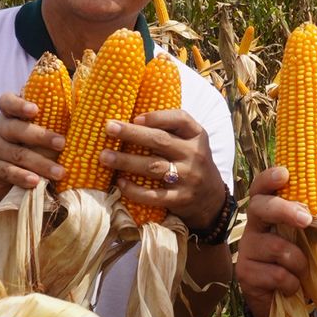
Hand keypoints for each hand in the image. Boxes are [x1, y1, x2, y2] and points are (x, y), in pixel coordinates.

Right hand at [0, 92, 64, 201]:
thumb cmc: (27, 146)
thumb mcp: (35, 131)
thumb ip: (53, 119)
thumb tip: (85, 110)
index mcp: (10, 114)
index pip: (7, 102)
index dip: (19, 104)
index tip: (35, 109)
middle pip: (16, 129)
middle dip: (41, 136)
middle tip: (63, 143)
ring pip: (17, 154)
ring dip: (40, 163)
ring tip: (60, 172)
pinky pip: (8, 172)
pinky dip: (23, 177)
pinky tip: (36, 182)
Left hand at [104, 109, 223, 229]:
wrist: (212, 199)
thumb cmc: (191, 164)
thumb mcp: (191, 143)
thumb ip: (171, 131)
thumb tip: (130, 119)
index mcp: (197, 136)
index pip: (180, 119)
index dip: (156, 117)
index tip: (135, 117)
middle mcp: (194, 155)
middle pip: (160, 141)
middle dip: (132, 133)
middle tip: (108, 128)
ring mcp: (188, 178)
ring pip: (153, 167)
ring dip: (126, 161)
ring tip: (104, 156)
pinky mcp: (180, 198)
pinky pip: (154, 194)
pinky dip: (134, 189)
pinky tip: (119, 183)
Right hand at [231, 166, 313, 316]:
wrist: (283, 301)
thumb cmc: (298, 261)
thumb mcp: (312, 235)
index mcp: (268, 213)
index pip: (261, 188)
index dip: (269, 178)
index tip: (285, 174)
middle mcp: (253, 228)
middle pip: (260, 207)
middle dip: (284, 210)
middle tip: (306, 219)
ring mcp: (246, 251)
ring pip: (276, 247)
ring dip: (298, 261)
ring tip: (303, 270)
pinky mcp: (245, 274)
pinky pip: (276, 274)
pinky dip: (292, 282)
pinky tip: (291, 286)